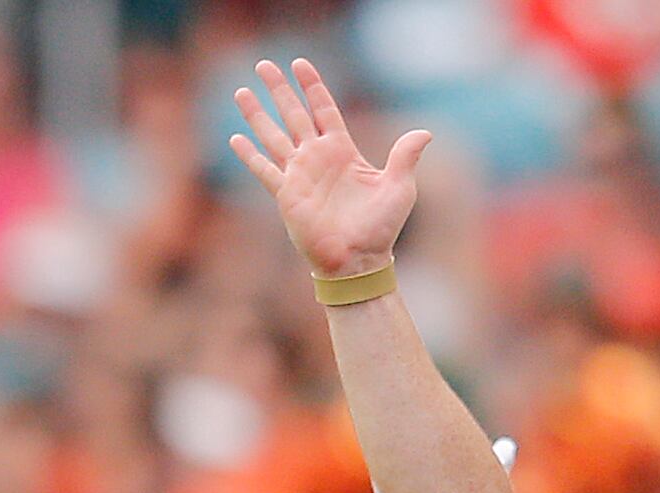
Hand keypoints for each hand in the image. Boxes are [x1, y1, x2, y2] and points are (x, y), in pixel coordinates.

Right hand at [229, 57, 429, 281]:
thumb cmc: (380, 227)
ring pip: (273, 135)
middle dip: (279, 89)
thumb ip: (406, 156)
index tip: (300, 64)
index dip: (312, 86)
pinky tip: (234, 139)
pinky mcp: (286, 196)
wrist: (358, 261)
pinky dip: (249, 155)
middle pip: (293, 114)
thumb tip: (425, 133)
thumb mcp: (400, 187)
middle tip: (264, 64)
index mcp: (342, 150)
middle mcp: (316, 158)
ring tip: (241, 92)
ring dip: (257, 114)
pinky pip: (264, 170)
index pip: (323, 109)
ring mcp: (299, 175)